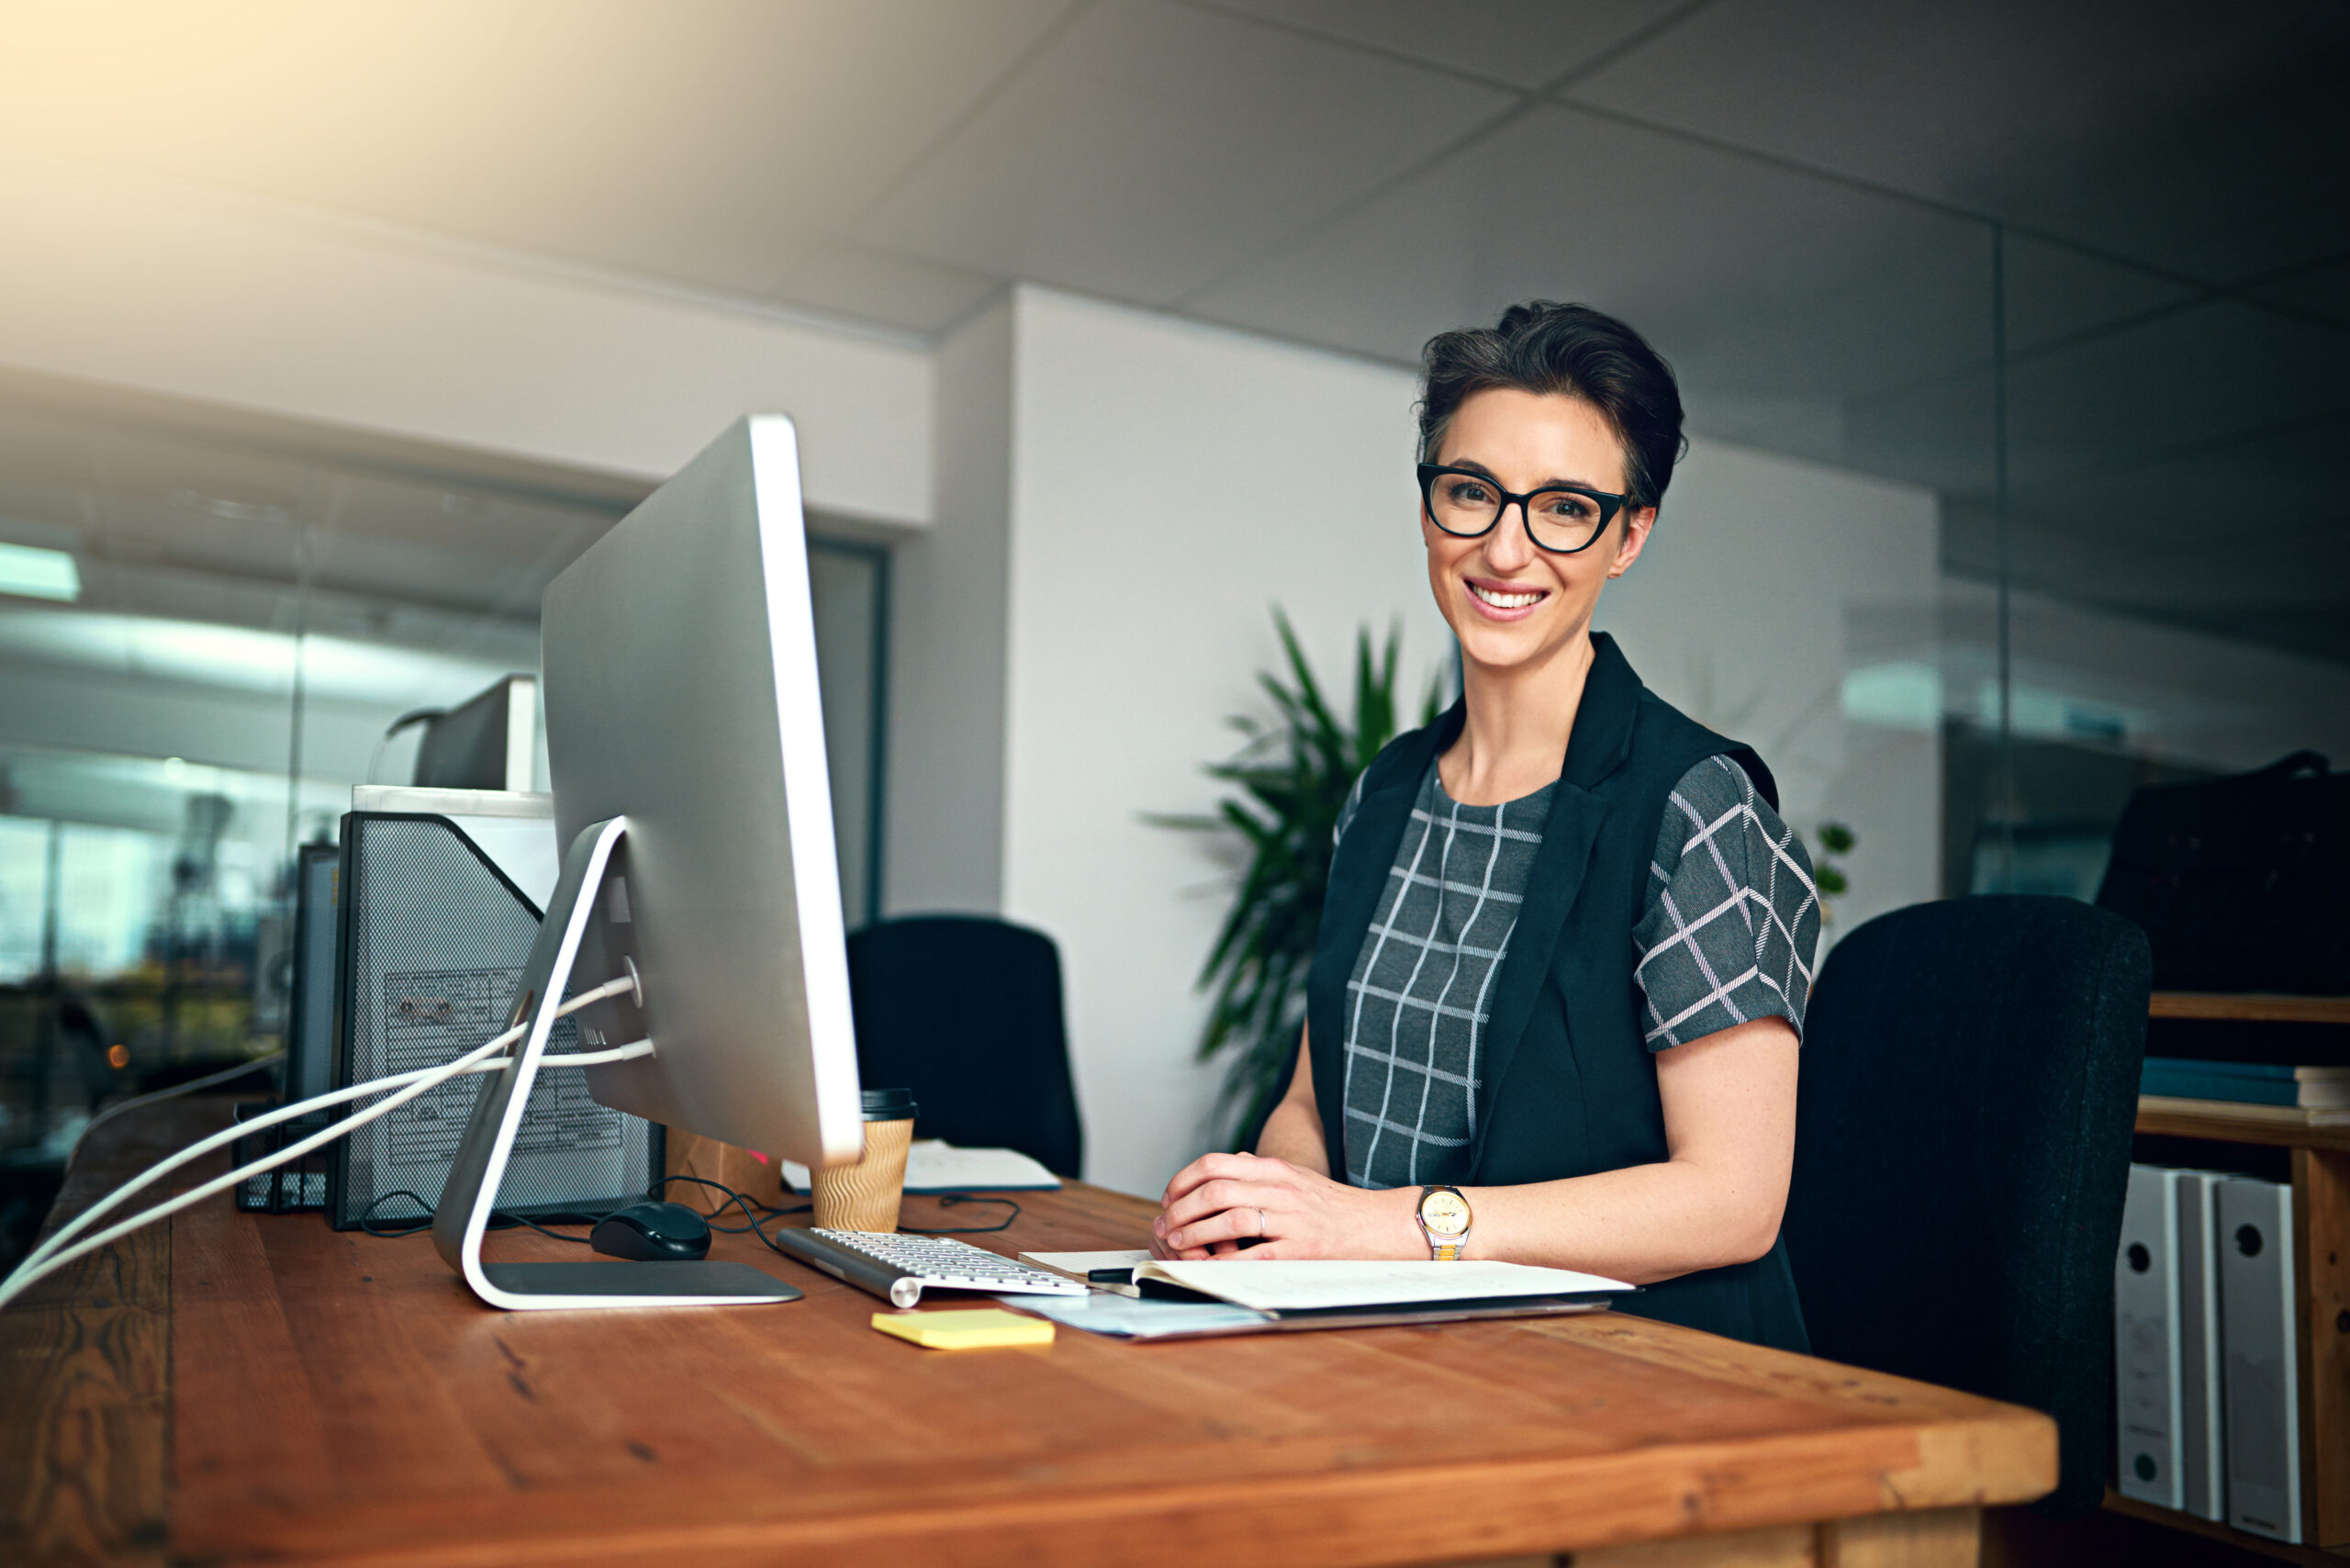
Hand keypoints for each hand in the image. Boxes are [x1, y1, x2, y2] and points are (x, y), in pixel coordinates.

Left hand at [1150, 1152, 1419, 1260]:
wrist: (1378, 1225)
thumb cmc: (1333, 1205)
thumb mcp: (1295, 1177)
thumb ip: (1260, 1170)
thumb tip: (1227, 1164)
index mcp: (1275, 1169)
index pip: (1215, 1164)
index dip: (1182, 1181)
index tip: (1169, 1198)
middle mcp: (1280, 1189)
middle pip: (1215, 1190)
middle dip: (1181, 1209)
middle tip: (1166, 1225)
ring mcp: (1292, 1219)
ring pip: (1230, 1220)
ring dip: (1196, 1234)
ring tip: (1180, 1244)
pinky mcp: (1302, 1249)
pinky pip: (1255, 1255)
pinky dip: (1226, 1263)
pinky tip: (1210, 1267)